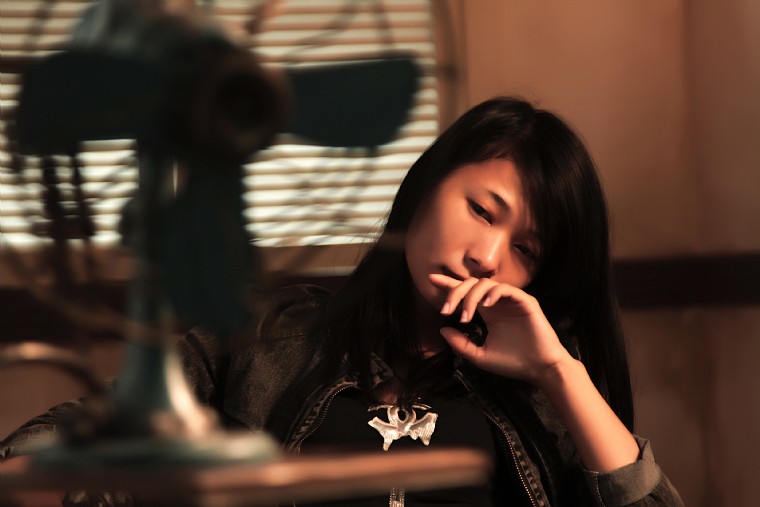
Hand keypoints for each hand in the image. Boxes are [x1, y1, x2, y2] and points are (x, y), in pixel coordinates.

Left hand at [429, 273, 572, 384]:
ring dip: (471, 297)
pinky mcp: (526, 302)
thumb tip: (443, 329)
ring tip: (465, 316)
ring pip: (486, 284)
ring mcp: (512, 300)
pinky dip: (493, 294)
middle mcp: (498, 303)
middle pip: (471, 284)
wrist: (539, 370)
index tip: (431, 279)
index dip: (449, 285)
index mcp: (488, 312)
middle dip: (454, 292)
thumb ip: (461, 344)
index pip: (466, 293)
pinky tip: (486, 306)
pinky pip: (506, 289)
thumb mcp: (480, 356)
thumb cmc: (513, 363)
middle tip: (445, 308)